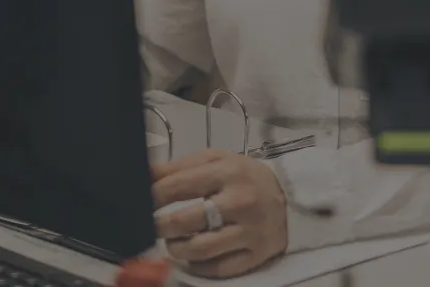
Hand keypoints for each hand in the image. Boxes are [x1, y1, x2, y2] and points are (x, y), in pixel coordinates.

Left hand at [150, 150, 287, 277]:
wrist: (287, 198)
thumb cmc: (244, 177)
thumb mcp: (216, 160)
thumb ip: (179, 167)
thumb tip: (144, 174)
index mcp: (228, 172)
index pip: (180, 186)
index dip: (153, 196)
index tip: (141, 202)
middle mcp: (240, 201)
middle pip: (186, 221)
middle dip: (160, 226)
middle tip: (153, 226)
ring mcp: (249, 231)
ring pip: (200, 249)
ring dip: (176, 248)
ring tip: (172, 241)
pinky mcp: (255, 255)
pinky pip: (217, 268)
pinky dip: (198, 265)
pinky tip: (193, 256)